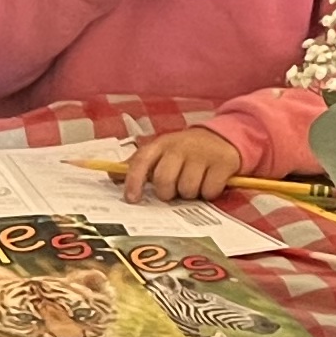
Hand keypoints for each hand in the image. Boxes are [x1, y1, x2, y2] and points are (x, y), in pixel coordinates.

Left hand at [123, 127, 244, 201]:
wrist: (222, 137)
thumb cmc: (184, 151)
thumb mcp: (161, 151)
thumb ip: (138, 164)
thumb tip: (112, 176)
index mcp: (160, 145)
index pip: (142, 162)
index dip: (134, 181)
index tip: (132, 199)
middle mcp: (179, 147)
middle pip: (164, 180)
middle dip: (167, 193)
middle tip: (174, 191)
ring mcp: (202, 154)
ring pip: (187, 189)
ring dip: (190, 194)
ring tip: (193, 184)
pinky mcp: (222, 163)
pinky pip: (210, 191)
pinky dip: (209, 193)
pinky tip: (209, 182)